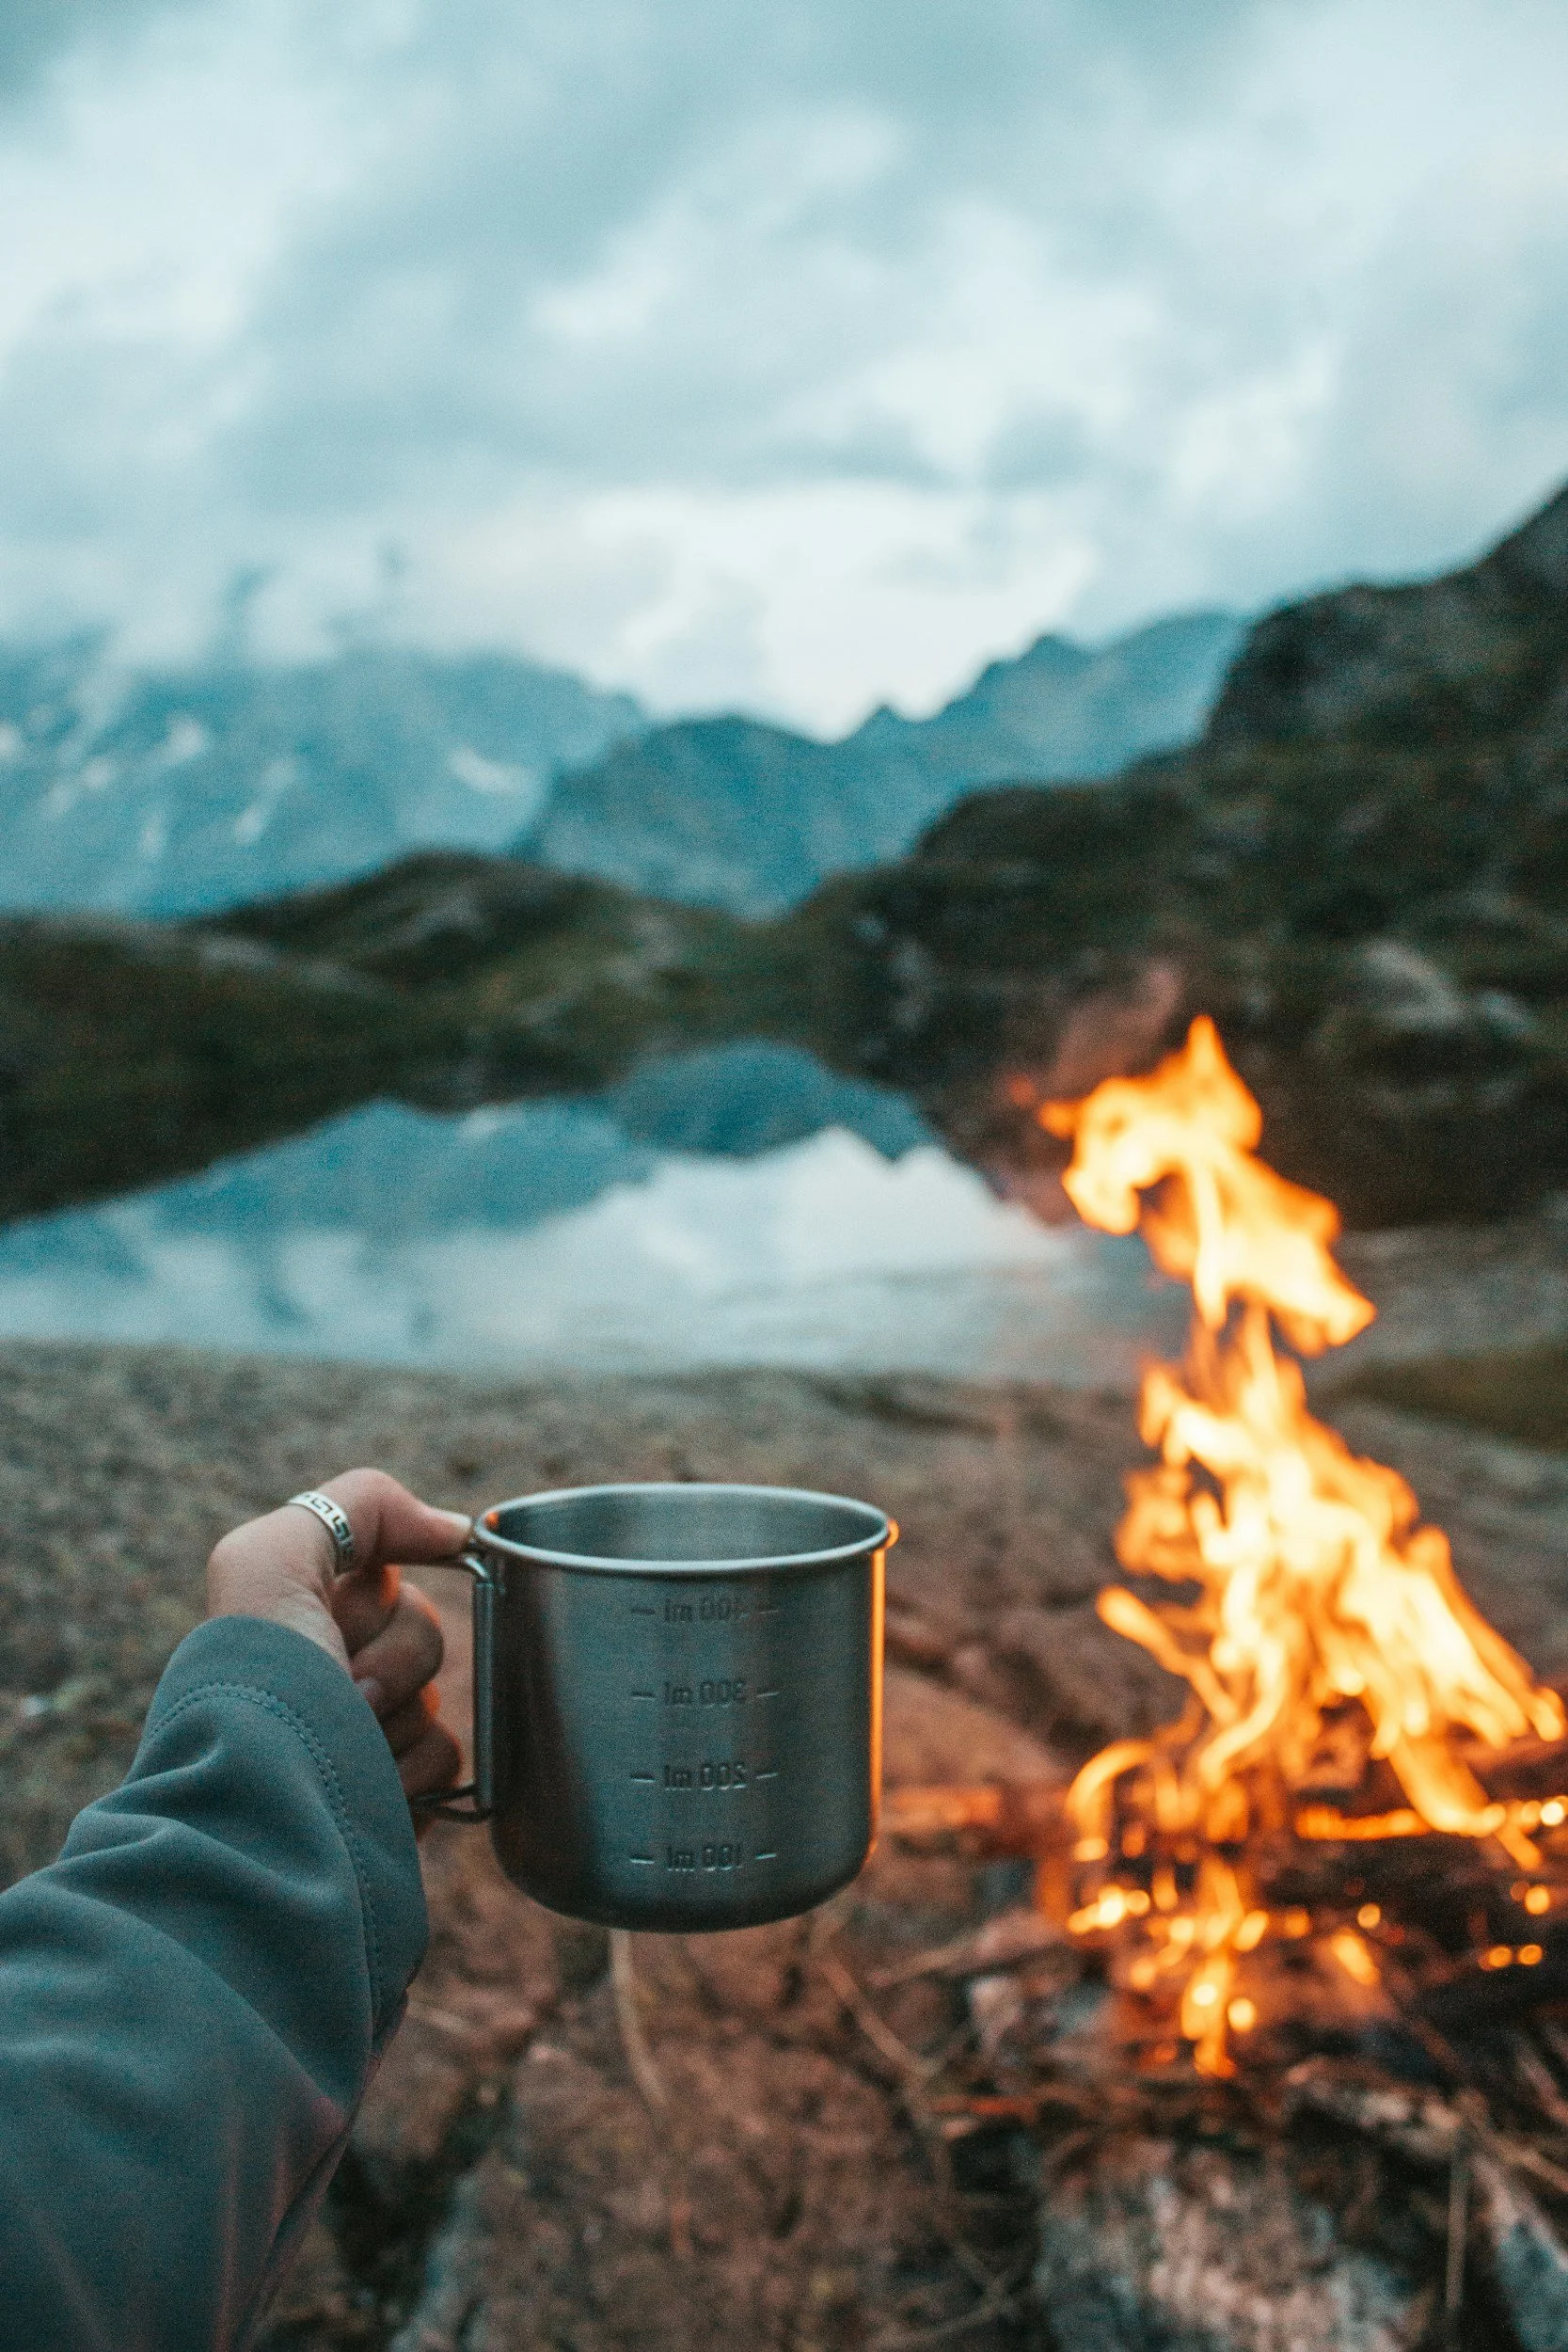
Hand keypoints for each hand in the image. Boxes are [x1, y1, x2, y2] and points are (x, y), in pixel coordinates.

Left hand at [206, 1468, 469, 1804]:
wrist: (263, 1813)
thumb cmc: (259, 1682)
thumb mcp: (270, 1558)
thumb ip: (358, 1506)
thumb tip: (453, 1529)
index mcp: (298, 1618)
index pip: (384, 1577)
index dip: (377, 1597)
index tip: (346, 1616)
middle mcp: (330, 1672)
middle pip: (422, 1630)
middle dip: (392, 1657)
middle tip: (344, 1686)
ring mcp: (366, 1736)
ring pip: (437, 1696)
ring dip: (397, 1718)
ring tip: (345, 1744)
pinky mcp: (395, 1794)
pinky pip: (449, 1759)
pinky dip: (414, 1771)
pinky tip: (370, 1783)